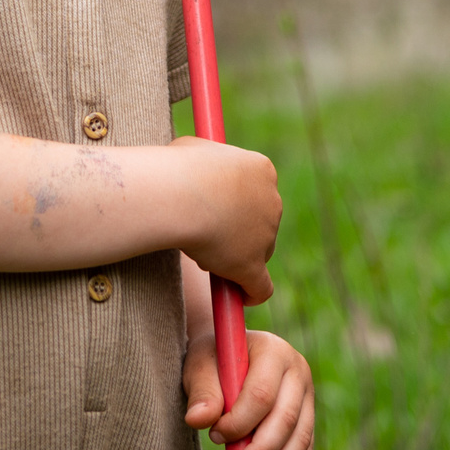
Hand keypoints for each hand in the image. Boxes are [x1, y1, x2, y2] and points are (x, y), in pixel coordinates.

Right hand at [172, 134, 280, 299]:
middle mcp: (272, 201)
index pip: (256, 192)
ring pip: (256, 254)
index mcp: (262, 171)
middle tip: (207, 237)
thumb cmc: (178, 168)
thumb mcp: (194, 151)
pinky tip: (242, 298)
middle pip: (260, 224)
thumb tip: (195, 165)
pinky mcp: (253, 265)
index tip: (215, 211)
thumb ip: (205, 163)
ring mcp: (266, 235)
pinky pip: (261, 287)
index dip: (236, 204)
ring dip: (235, 259)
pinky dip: (251, 293)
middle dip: (238, 233)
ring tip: (204, 256)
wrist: (179, 194)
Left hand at [183, 329, 314, 449]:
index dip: (240, 422)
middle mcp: (298, 372)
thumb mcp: (199, 366)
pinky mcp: (307, 420)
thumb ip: (201, 391)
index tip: (215, 436)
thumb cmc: (212, 360)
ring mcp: (307, 397)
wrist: (227, 357)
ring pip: (300, 440)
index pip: (262, 394)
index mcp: (273, 351)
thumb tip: (198, 420)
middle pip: (286, 420)